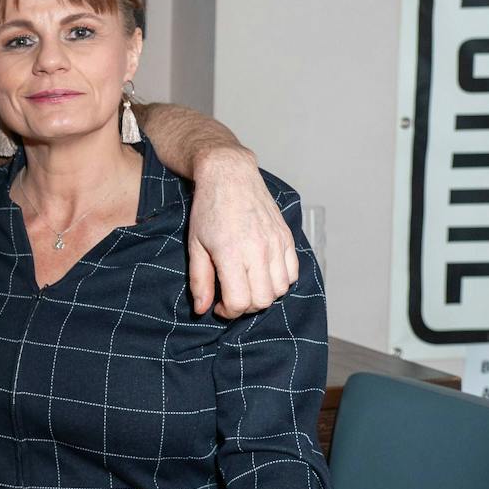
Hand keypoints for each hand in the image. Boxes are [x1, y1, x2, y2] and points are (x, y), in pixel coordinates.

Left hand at [187, 147, 298, 317]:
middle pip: (262, 300)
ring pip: (280, 290)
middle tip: (232, 297)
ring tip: (247, 285)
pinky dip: (281, 281)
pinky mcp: (286, 237)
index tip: (219, 306)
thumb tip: (202, 310)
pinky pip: (293, 273)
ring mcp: (276, 243)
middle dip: (245, 307)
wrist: (230, 176)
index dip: (228, 312)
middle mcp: (258, 249)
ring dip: (264, 295)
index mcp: (231, 252)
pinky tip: (263, 274)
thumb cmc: (208, 209)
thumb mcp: (195, 246)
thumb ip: (200, 280)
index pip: (239, 301)